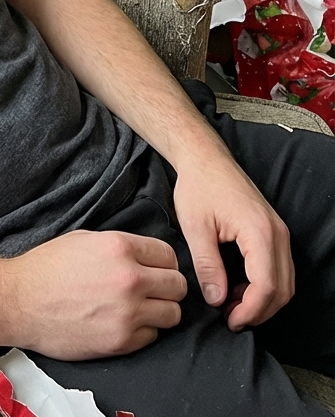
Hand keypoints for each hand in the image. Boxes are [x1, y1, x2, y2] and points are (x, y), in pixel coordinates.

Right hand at [6, 229, 186, 360]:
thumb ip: (120, 247)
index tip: (156, 269)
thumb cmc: (47, 268)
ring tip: (141, 308)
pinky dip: (143, 330)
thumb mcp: (84, 240)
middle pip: (178, 285)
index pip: (168, 254)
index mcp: (119, 247)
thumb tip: (146, 257)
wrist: (20, 302)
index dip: (163, 262)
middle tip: (154, 290)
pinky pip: (153, 336)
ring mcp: (128, 312)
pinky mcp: (122, 341)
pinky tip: (124, 322)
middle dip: (168, 287)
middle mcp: (129, 279)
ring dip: (160, 311)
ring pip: (173, 314)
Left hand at [172, 151, 292, 330]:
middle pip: (282, 289)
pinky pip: (278, 268)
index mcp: (259, 232)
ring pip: (284, 281)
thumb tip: (216, 300)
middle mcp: (277, 234)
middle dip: (259, 311)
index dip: (250, 311)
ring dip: (262, 300)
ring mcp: (279, 232)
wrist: (205, 159)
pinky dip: (263, 285)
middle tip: (230, 319)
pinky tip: (236, 288)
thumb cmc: (198, 187)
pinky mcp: (273, 231)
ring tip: (230, 306)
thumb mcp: (195, 227)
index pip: (266, 287)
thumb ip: (207, 265)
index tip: (228, 320)